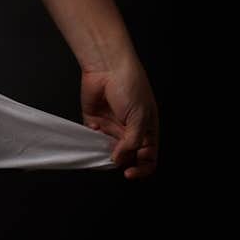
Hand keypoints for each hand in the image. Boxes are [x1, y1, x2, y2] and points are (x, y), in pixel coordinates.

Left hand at [80, 54, 158, 179]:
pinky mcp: (95, 121)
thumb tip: (120, 160)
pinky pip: (92, 140)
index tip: (130, 173)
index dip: (142, 168)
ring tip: (101, 152)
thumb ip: (132, 142)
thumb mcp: (139, 117)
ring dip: (104, 155)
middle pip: (127, 157)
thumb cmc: (130, 86)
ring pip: (109, 151)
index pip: (148, 158)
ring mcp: (112, 127)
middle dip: (121, 162)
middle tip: (114, 160)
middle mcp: (130, 131)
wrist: (107, 67)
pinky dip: (90, 144)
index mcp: (147, 130)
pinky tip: (91, 141)